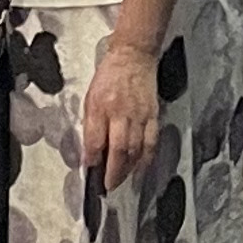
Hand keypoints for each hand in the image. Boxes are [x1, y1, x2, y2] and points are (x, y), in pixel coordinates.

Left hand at [82, 38, 163, 188]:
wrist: (133, 56)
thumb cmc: (109, 76)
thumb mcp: (91, 97)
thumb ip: (91, 124)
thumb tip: (91, 150)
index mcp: (100, 106)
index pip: (94, 140)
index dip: (92, 160)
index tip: (90, 173)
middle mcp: (120, 113)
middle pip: (118, 150)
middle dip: (113, 172)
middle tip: (108, 186)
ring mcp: (139, 115)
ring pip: (135, 149)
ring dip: (128, 169)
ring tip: (121, 181)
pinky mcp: (153, 115)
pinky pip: (151, 142)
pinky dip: (146, 159)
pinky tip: (142, 169)